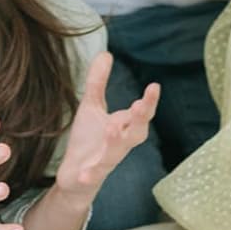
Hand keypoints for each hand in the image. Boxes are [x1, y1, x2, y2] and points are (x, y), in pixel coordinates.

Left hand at [52, 53, 160, 198]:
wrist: (75, 177)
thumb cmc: (89, 139)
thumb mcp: (92, 106)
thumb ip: (98, 81)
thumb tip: (106, 52)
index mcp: (124, 126)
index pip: (141, 113)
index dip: (149, 102)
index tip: (155, 86)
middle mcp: (120, 144)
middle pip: (136, 133)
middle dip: (139, 120)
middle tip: (140, 105)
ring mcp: (105, 161)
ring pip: (115, 153)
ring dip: (115, 141)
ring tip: (111, 127)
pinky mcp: (89, 176)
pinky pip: (92, 176)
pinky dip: (90, 175)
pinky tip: (84, 174)